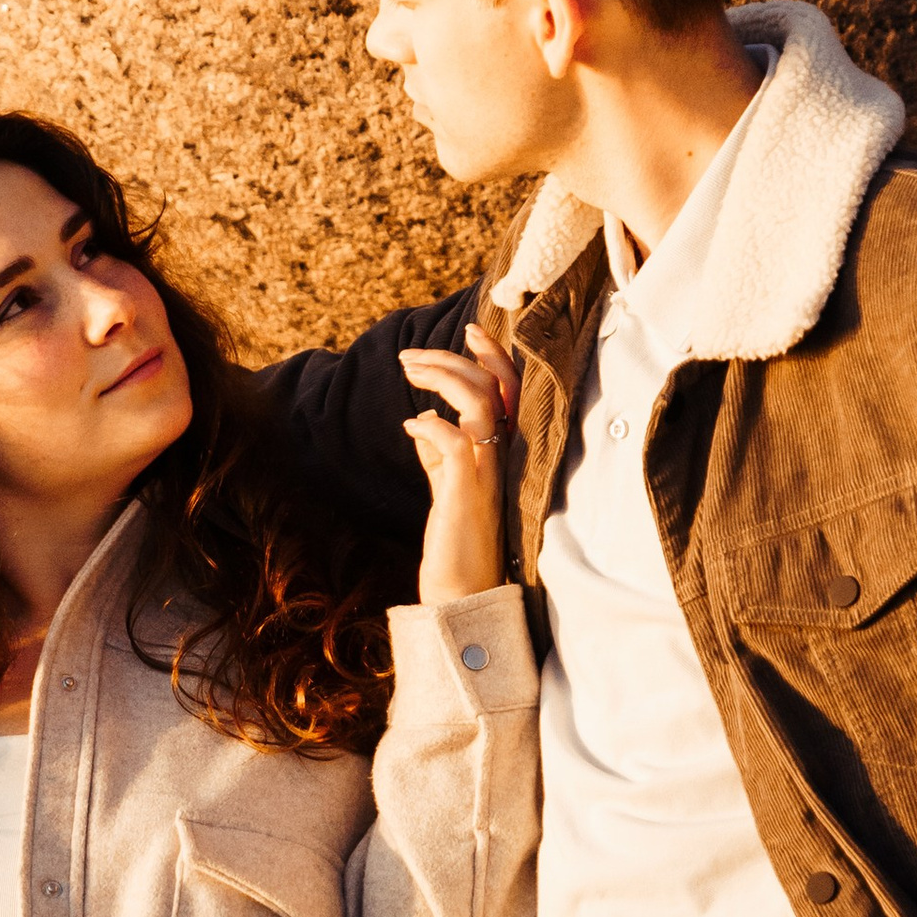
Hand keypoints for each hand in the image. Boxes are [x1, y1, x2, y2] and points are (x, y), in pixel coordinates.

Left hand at [400, 326, 517, 604]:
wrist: (462, 586)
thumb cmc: (457, 535)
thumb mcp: (448, 484)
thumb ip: (440, 453)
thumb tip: (421, 422)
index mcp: (504, 448)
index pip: (509, 388)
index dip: (492, 355)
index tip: (469, 329)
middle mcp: (505, 454)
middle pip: (489, 384)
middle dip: (448, 359)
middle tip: (409, 358)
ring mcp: (489, 470)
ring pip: (477, 401)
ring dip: (439, 377)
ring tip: (407, 371)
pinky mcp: (467, 490)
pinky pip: (453, 441)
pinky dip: (430, 425)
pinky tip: (411, 425)